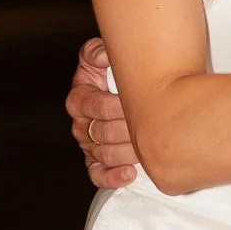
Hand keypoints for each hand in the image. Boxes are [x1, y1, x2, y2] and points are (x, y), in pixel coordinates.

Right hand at [66, 38, 137, 189]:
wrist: (131, 90)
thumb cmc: (117, 72)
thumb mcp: (103, 56)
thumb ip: (97, 52)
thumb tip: (103, 57)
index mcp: (79, 98)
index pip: (94, 106)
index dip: (114, 106)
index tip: (136, 103)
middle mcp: (80, 123)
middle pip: (101, 132)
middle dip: (126, 130)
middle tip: (151, 127)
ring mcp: (88, 144)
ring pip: (102, 154)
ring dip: (126, 153)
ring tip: (147, 148)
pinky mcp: (96, 161)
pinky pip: (98, 174)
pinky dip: (112, 177)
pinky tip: (130, 174)